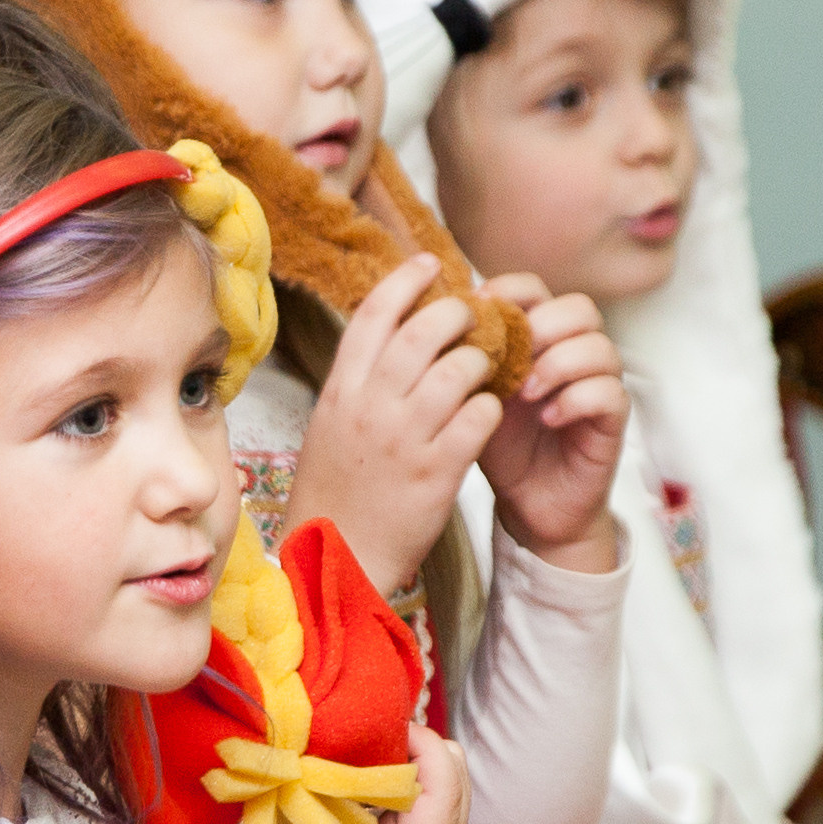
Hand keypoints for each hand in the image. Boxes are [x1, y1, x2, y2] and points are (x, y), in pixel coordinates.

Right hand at [274, 721, 468, 823]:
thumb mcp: (321, 821)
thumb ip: (355, 776)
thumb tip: (370, 728)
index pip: (445, 777)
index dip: (420, 740)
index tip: (383, 725)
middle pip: (458, 775)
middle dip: (423, 748)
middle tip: (380, 737)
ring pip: (454, 784)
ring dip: (422, 764)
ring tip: (380, 757)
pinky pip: (443, 801)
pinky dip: (421, 781)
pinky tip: (385, 781)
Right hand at [281, 257, 501, 596]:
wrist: (337, 558)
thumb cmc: (336, 490)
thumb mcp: (331, 425)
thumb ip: (360, 381)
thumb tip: (393, 334)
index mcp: (340, 391)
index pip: (374, 314)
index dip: (406, 281)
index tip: (430, 265)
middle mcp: (371, 407)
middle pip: (424, 331)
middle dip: (457, 315)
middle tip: (475, 318)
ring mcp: (405, 439)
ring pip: (459, 370)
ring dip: (482, 362)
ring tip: (486, 369)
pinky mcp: (438, 472)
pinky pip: (479, 418)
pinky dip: (490, 408)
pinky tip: (488, 414)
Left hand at [476, 278, 627, 574]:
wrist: (526, 503)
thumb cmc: (500, 444)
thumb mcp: (474, 395)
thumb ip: (466, 357)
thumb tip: (440, 318)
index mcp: (538, 338)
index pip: (537, 290)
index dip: (512, 290)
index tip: (479, 308)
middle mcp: (574, 353)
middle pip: (579, 308)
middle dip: (543, 325)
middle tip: (513, 354)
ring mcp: (598, 384)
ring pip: (600, 347)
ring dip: (559, 363)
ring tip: (526, 392)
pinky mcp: (613, 419)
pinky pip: (609, 392)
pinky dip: (576, 399)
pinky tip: (547, 418)